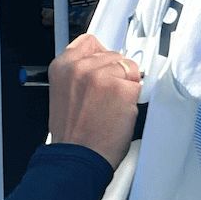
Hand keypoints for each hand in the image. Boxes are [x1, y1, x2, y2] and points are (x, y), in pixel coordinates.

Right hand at [45, 34, 142, 168]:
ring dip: (126, 85)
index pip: (90, 42)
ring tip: (111, 106)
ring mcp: (101, 76)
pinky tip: (119, 112)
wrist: (78, 157)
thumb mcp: (63, 94)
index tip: (106, 66)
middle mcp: (80, 67)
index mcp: (62, 67)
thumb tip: (101, 66)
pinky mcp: (122, 89)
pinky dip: (134, 99)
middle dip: (115, 73)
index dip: (101, 56)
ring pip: (128, 67)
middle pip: (113, 54)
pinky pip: (139, 85)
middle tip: (106, 97)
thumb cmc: (72, 135)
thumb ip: (78, 75)